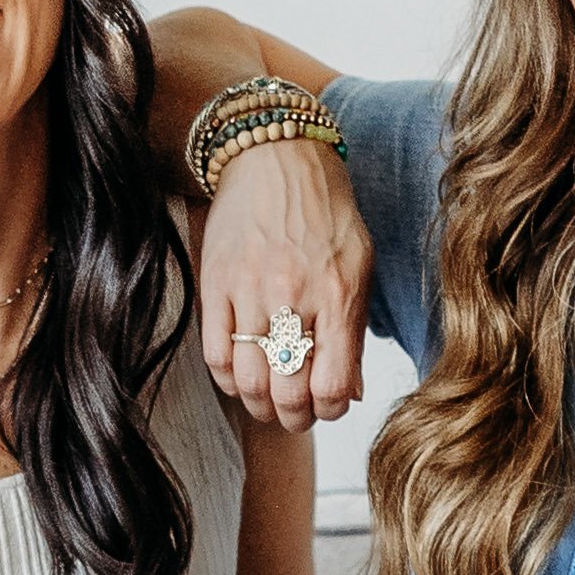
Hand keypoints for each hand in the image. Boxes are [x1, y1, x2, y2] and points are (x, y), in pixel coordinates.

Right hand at [198, 135, 371, 431]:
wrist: (277, 156)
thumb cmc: (325, 212)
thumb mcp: (359, 266)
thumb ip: (354, 331)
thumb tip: (349, 392)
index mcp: (338, 294)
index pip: (332, 385)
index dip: (329, 411)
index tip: (326, 408)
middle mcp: (294, 296)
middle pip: (288, 391)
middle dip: (293, 418)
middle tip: (294, 417)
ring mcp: (250, 290)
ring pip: (249, 379)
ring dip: (258, 404)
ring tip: (267, 402)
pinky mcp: (215, 283)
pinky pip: (215, 352)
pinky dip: (227, 378)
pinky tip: (239, 377)